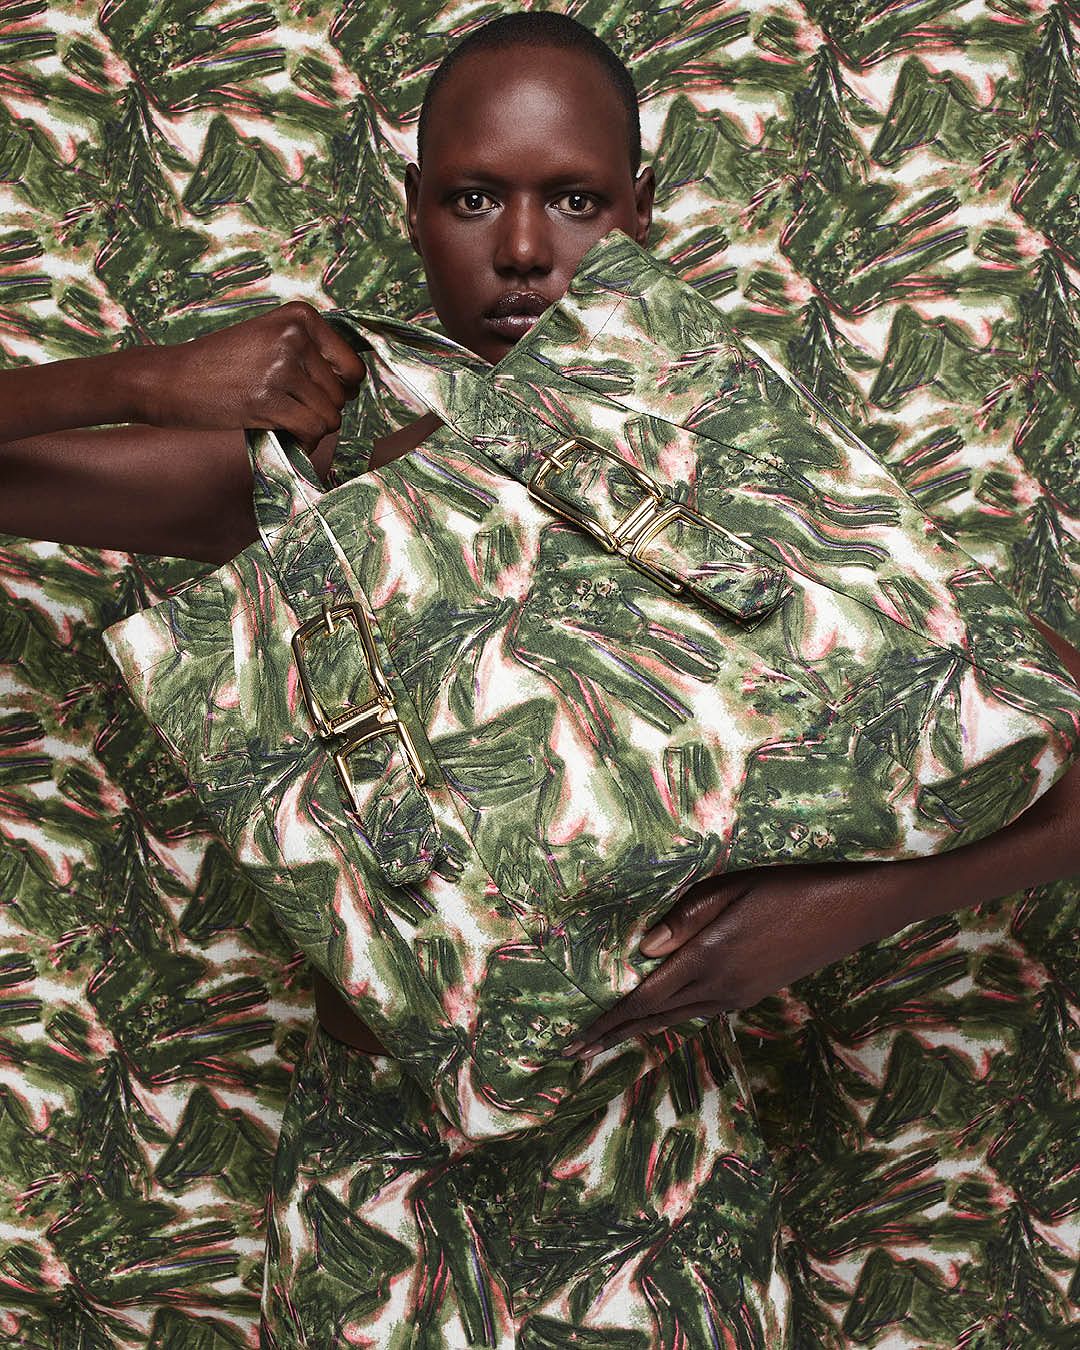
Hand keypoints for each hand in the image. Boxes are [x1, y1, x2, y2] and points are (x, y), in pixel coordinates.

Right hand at [139, 302, 366, 451]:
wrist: (169, 379)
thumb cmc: (221, 365)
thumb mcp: (268, 339)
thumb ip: (310, 352)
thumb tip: (355, 384)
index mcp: (299, 316)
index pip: (353, 366)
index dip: (341, 390)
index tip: (317, 396)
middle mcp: (294, 336)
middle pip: (342, 394)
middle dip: (321, 410)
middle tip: (290, 410)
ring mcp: (281, 366)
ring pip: (330, 416)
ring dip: (311, 428)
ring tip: (283, 422)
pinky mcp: (268, 399)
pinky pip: (311, 431)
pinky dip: (303, 443)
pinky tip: (285, 437)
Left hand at [563, 859, 924, 1058]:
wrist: (855, 909)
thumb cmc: (791, 885)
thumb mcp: (733, 888)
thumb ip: (686, 918)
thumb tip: (644, 950)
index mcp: (710, 960)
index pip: (644, 999)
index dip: (607, 1022)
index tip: (576, 1042)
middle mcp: (722, 987)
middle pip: (655, 1018)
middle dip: (613, 1035)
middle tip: (575, 1053)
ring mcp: (741, 994)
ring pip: (678, 1017)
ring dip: (639, 1029)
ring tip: (608, 1039)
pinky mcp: (755, 991)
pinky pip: (701, 1010)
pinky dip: (671, 1017)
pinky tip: (662, 1015)